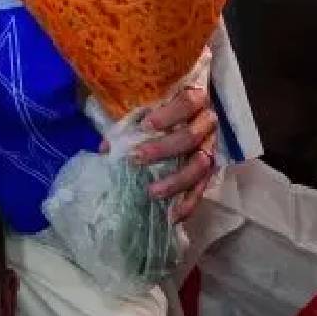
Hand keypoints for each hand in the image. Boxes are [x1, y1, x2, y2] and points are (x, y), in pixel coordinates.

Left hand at [132, 79, 219, 223]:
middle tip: (136, 158)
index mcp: (195, 98)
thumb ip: (130, 123)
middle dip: (163, 149)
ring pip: (200, 165)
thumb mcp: (149, 108)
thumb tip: (106, 149)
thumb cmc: (163, 107)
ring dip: (176, 180)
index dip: (167, 115)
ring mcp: (211, 147)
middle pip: (191, 136)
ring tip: (152, 192)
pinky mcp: (210, 169)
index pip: (187, 102)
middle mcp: (207, 123)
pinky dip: (188, 203)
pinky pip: (203, 188)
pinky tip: (173, 217)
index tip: (145, 127)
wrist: (188, 113)